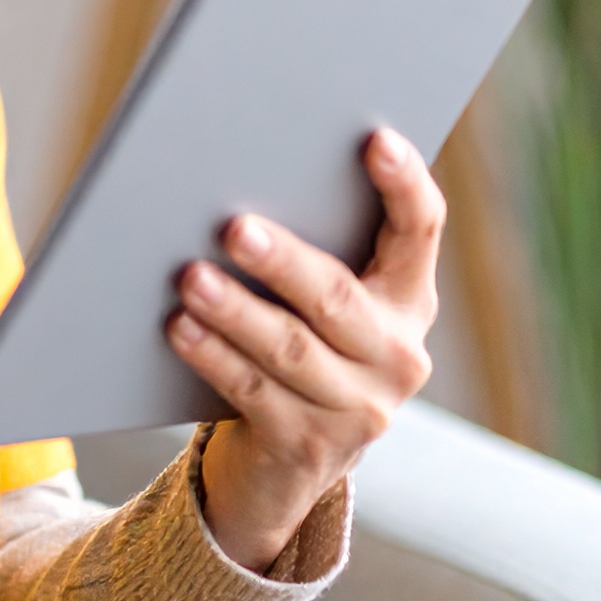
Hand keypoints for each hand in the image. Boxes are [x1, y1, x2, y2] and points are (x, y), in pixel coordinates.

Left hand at [166, 126, 443, 571]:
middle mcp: (398, 354)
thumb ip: (310, 242)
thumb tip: (239, 168)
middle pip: (338, 298)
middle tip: (233, 227)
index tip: (376, 138)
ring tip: (190, 278)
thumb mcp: (320, 298)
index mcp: (408, 298)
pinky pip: (253, 393)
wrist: (286, 462)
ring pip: (290, 349)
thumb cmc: (296, 340)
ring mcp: (359, 408)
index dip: (404, 183)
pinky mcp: (308, 446)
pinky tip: (180, 328)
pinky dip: (213, 356)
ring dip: (236, 311)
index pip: (420, 229)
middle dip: (284, 262)